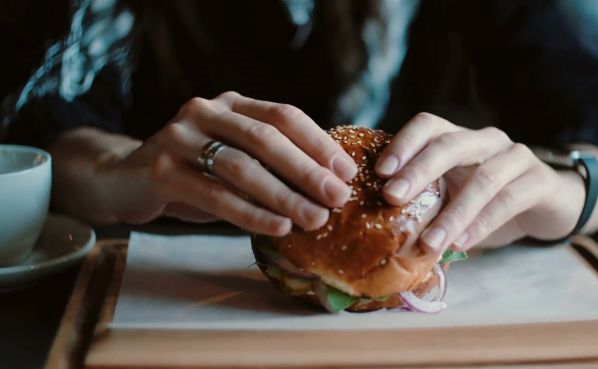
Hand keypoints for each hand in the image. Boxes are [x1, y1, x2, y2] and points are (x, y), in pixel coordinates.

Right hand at [94, 92, 356, 234]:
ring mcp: (180, 137)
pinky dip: (250, 213)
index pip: (283, 115)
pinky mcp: (161, 169)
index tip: (347, 171)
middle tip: (339, 197)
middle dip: (307, 170)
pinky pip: (214, 194)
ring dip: (284, 195)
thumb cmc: (194, 172)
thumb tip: (328, 184)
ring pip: (241, 167)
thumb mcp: (232, 157)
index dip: (318, 142)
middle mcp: (205, 111)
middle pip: (266, 138)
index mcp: (231, 104)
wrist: (126, 179)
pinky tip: (278, 227)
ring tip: (315, 219)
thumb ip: (269, 161)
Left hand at [374, 113, 585, 255]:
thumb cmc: (488, 201)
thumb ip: (425, 203)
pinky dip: (483, 223)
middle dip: (418, 170)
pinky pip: (509, 200)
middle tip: (392, 197)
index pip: (428, 125)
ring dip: (453, 213)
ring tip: (429, 243)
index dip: (403, 144)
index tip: (380, 171)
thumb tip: (380, 228)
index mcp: (458, 138)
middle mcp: (485, 140)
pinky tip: (463, 244)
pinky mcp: (539, 181)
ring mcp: (515, 156)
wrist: (548, 205)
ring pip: (483, 179)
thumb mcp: (453, 197)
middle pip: (450, 144)